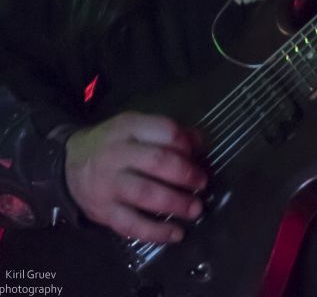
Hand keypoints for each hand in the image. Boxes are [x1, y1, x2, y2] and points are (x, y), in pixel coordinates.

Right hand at [65, 112, 207, 243]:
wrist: (68, 165)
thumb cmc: (112, 144)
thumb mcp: (135, 128)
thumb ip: (165, 133)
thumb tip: (199, 142)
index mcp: (128, 128)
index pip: (164, 130)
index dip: (186, 143)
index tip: (197, 153)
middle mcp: (116, 154)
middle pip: (157, 162)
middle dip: (186, 174)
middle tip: (202, 183)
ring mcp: (109, 185)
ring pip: (146, 194)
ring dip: (176, 203)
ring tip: (196, 209)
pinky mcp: (104, 213)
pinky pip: (132, 225)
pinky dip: (157, 232)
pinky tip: (176, 234)